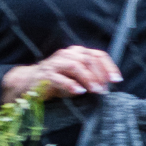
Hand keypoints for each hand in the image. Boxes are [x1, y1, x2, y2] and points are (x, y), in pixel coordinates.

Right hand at [1, 46, 121, 103]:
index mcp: (76, 53)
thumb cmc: (56, 82)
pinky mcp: (46, 75)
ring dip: (88, 79)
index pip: (96, 55)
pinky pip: (60, 78)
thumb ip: (89, 79)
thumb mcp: (76, 79)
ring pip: (75, 66)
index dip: (108, 66)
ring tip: (95, 91)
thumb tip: (106, 87)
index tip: (116, 80)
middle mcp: (67, 54)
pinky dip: (70, 85)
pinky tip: (79, 91)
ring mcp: (55, 63)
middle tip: (105, 89)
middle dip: (99, 74)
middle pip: (87, 59)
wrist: (29, 84)